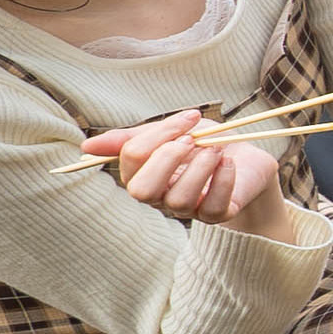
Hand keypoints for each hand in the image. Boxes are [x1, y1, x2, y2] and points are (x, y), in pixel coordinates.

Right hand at [87, 110, 305, 241]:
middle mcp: (159, 196)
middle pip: (142, 190)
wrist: (245, 158)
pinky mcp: (216, 215)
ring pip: (177, 201)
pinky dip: (222, 181)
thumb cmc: (202, 144)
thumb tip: (86, 147)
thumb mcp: (169, 133)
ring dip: (199, 168)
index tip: (190, 118)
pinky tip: (229, 163)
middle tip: (193, 140)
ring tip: (216, 150)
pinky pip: (212, 209)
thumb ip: (131, 138)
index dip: (159, 134)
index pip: (132, 157)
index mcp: (143, 173)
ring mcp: (187, 209)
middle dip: (167, 158)